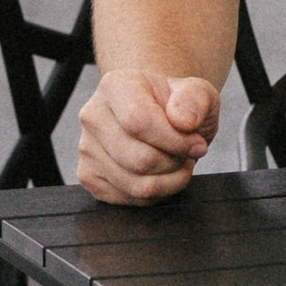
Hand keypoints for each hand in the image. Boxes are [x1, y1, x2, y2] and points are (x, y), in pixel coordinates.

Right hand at [78, 66, 220, 201]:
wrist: (159, 116)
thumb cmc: (176, 105)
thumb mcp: (198, 92)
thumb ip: (195, 99)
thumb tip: (183, 121)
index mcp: (115, 86)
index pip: (138, 122)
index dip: (175, 141)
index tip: (196, 144)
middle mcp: (93, 116)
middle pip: (139, 159)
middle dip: (174, 162)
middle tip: (187, 153)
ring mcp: (87, 148)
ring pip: (136, 185)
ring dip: (169, 181)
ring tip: (177, 162)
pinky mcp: (89, 176)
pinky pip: (129, 199)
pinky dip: (156, 193)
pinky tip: (162, 174)